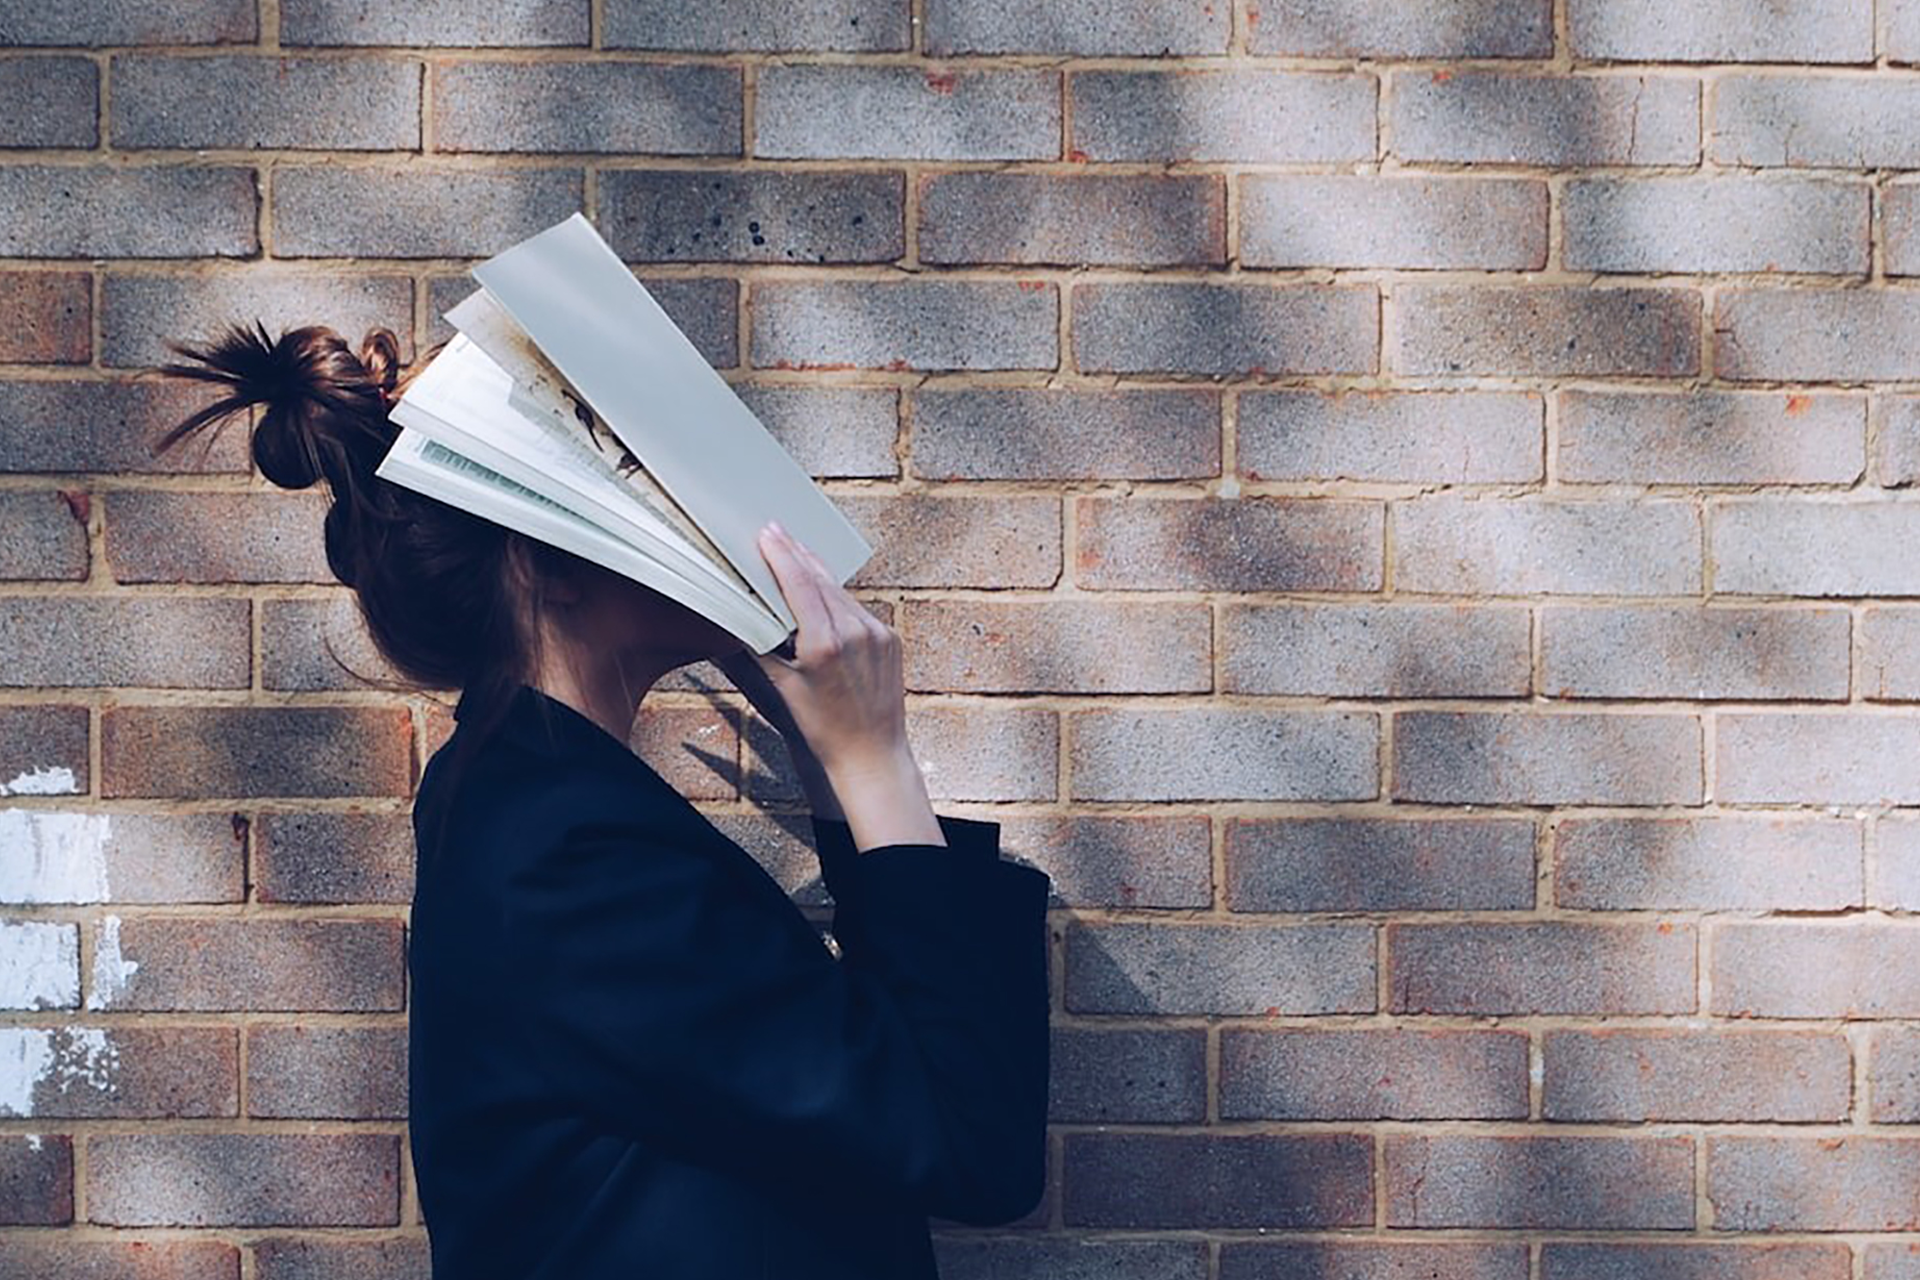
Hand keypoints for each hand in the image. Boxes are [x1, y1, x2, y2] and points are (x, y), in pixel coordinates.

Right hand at [732, 520, 942, 850]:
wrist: (872, 754)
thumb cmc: (826, 729)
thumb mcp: (786, 688)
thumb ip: (765, 648)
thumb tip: (746, 620)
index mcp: (826, 643)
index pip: (800, 584)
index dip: (781, 555)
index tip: (768, 534)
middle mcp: (855, 632)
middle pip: (820, 580)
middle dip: (796, 553)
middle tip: (776, 531)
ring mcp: (877, 633)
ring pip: (840, 591)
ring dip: (816, 571)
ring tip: (795, 552)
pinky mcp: (890, 638)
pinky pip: (857, 608)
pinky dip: (836, 596)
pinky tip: (822, 589)